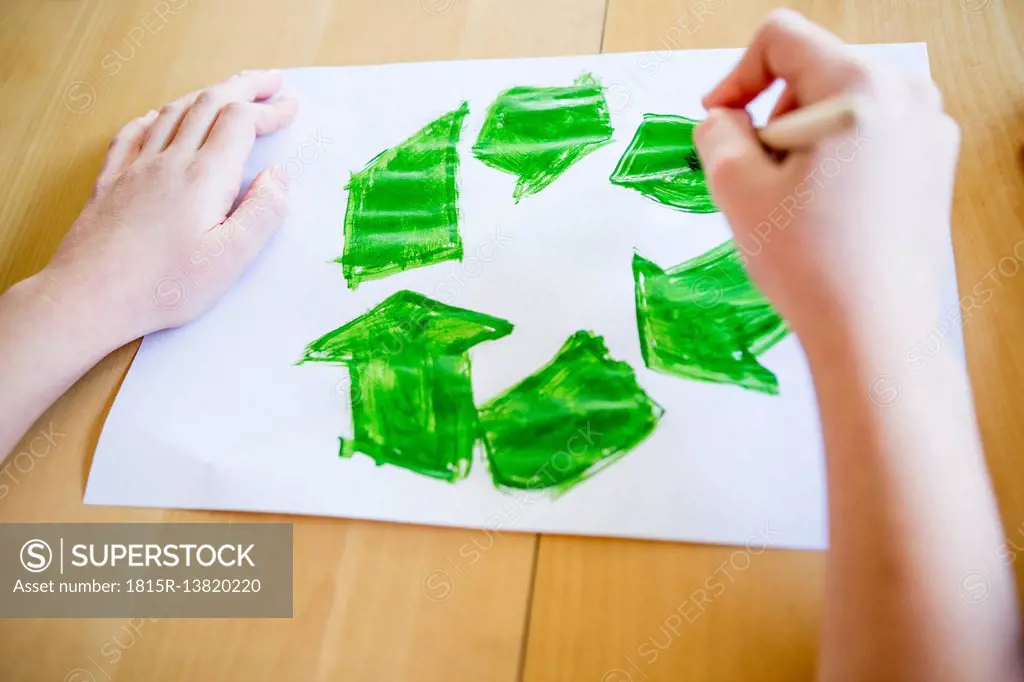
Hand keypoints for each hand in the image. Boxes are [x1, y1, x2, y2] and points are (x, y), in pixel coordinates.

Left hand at [44, 70, 297, 347]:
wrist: (90, 296)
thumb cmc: (164, 286)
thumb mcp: (231, 259)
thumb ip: (262, 213)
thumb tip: (278, 177)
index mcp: (205, 177)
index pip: (241, 122)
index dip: (269, 110)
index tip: (291, 107)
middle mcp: (170, 161)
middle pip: (209, 103)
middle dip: (244, 86)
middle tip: (270, 81)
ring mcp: (136, 168)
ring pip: (173, 112)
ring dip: (205, 95)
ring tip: (226, 92)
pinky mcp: (111, 182)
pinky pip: (133, 134)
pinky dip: (155, 118)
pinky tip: (159, 119)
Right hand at [694, 10, 959, 343]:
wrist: (873, 332)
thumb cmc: (809, 263)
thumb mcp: (735, 188)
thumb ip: (717, 131)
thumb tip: (725, 117)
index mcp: (860, 88)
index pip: (781, 38)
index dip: (736, 75)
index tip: (719, 121)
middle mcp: (907, 96)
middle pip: (813, 73)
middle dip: (773, 117)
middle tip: (757, 178)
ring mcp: (928, 131)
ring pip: (839, 107)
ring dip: (801, 141)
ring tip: (790, 201)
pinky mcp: (932, 165)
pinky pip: (868, 137)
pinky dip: (833, 159)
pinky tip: (822, 211)